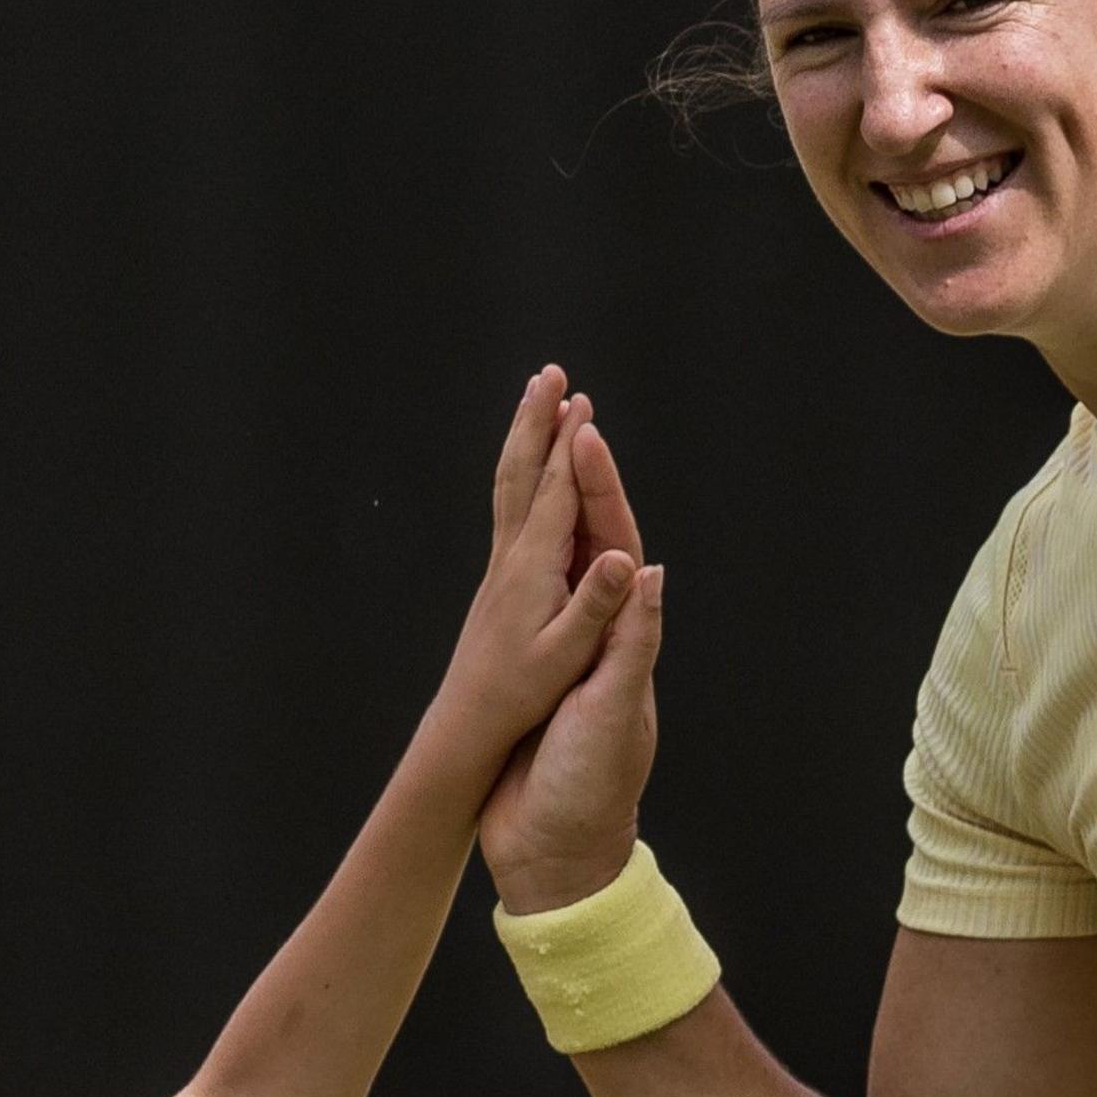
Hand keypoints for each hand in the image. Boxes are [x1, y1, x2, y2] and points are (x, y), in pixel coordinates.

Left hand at [430, 368, 642, 765]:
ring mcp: (503, 562)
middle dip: (539, 420)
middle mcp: (513, 555)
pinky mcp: (502, 575)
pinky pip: (510, 505)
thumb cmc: (520, 693)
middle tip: (550, 375)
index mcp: (534, 568)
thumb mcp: (568, 655)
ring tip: (535, 399)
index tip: (582, 403)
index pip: (558, 493)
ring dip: (526, 436)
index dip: (573, 447)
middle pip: (526, 470)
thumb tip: (629, 557)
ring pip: (512, 482)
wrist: (466, 720)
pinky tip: (525, 463)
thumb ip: (599, 604)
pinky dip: (521, 469)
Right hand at [480, 390, 659, 912]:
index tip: (583, 432)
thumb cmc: (588, 791)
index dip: (601, 489)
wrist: (555, 858)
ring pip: (565, 565)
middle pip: (594, 541)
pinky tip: (510, 542)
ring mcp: (573, 658)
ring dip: (556, 510)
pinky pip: (537, 604)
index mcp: (626, 643)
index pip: (616, 546)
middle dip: (581, 478)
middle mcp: (605, 641)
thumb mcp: (612, 715)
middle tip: (564, 412)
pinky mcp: (541, 680)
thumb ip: (629, 645)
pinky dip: (528, 562)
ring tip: (541, 455)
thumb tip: (645, 569)